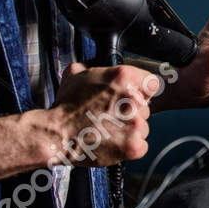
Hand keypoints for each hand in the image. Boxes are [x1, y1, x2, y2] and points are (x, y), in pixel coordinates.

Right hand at [37, 61, 159, 164]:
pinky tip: (113, 142)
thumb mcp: (76, 74)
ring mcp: (135, 124)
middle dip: (132, 112)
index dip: (141, 91)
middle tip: (111, 115)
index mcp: (123, 77)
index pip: (151, 83)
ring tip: (109, 130)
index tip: (132, 97)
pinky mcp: (133, 145)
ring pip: (144, 127)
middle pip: (145, 107)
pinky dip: (130, 146)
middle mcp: (132, 99)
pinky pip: (142, 145)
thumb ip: (93, 65)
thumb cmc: (66, 107)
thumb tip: (96, 62)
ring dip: (130, 129)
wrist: (57, 134)